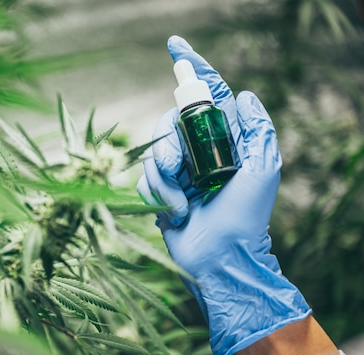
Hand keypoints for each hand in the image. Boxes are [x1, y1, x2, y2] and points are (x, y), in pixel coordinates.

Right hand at [137, 35, 310, 354]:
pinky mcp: (161, 191)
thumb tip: (244, 94)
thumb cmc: (245, 218)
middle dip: (169, 147)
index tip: (175, 45)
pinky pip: (144, 179)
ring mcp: (180, 172)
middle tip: (180, 172)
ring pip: (153, 153)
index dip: (192, 69)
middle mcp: (201, 152)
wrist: (219, 259)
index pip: (209, 95)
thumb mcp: (262, 171)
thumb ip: (257, 131)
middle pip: (169, 124)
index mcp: (226, 141)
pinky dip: (156, 195)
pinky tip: (174, 214)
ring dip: (164, 181)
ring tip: (182, 205)